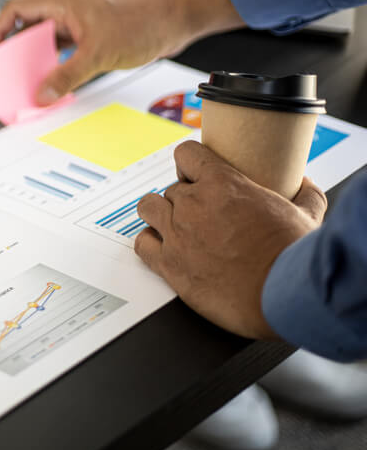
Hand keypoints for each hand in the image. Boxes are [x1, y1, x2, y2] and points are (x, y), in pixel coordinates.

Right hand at [0, 0, 246, 103]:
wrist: (178, 16)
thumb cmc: (143, 20)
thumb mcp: (98, 53)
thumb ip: (66, 76)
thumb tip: (42, 95)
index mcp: (62, 1)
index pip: (15, 11)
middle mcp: (68, 7)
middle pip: (28, 27)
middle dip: (15, 51)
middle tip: (8, 74)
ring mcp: (80, 19)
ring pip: (47, 38)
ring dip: (37, 59)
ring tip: (29, 81)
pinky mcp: (93, 31)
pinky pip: (65, 47)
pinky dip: (56, 62)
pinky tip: (56, 80)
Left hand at [136, 141, 326, 338]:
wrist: (282, 295)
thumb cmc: (293, 257)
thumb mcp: (306, 215)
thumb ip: (304, 194)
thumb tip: (305, 183)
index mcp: (222, 184)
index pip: (186, 154)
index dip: (190, 164)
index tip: (195, 175)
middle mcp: (192, 204)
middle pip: (172, 189)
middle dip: (185, 200)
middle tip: (201, 216)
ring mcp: (177, 233)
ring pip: (148, 208)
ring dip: (159, 214)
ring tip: (174, 226)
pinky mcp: (169, 263)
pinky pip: (142, 244)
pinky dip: (149, 244)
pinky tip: (162, 248)